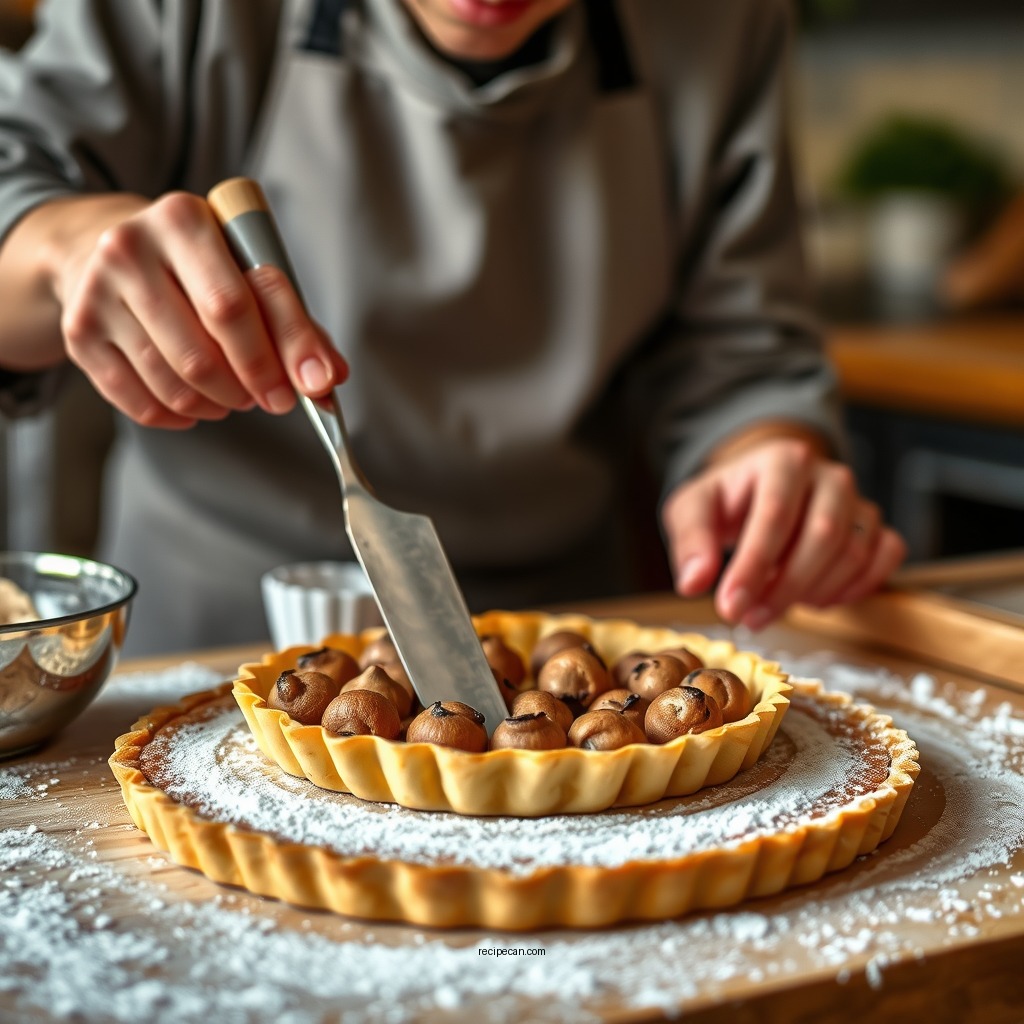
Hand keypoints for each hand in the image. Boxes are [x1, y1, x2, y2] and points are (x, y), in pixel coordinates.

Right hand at [47, 192, 347, 428]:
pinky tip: (200, 407)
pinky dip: (180, 415)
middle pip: (205, 349)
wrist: (102, 248)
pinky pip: (139, 400)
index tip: (313, 387)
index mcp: (182, 219)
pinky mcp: (78, 334)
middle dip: (252, 384)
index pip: (239, 302)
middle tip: (274, 399)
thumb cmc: (195, 265)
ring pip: (174, 380)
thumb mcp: (244, 268)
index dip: (282, 352)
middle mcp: (129, 248)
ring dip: (220, 403)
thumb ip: (291, 319)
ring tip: (238, 397)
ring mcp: (95, 292)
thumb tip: (329, 378)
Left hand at [661, 435, 906, 628]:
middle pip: (823, 536)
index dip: (753, 566)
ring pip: (854, 553)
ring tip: (771, 608)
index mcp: (783, 460)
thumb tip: (694, 582)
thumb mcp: (692, 509)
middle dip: (784, 588)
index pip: (775, 515)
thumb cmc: (726, 501)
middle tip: (749, 618)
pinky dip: (853, 589)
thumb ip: (691, 541)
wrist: (758, 491)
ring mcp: (858, 500)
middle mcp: (830, 475)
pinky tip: (814, 600)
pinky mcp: (876, 527)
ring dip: (812, 593)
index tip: (730, 607)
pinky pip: (884, 559)